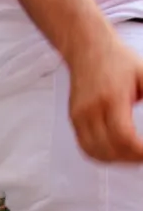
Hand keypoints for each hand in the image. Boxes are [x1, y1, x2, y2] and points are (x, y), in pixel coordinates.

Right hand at [67, 39, 142, 162]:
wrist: (87, 50)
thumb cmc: (117, 60)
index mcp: (111, 99)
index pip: (124, 137)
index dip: (139, 152)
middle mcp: (91, 111)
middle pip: (109, 149)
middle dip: (131, 159)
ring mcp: (79, 117)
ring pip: (94, 152)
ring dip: (115, 161)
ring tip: (132, 158)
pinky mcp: (74, 120)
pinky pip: (85, 147)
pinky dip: (100, 156)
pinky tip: (114, 154)